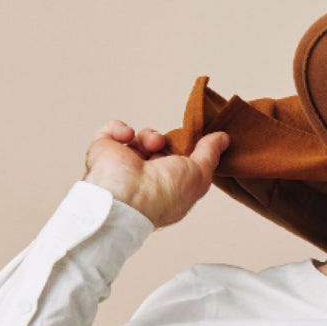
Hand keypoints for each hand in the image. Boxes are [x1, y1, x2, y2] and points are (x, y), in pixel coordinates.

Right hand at [82, 120, 227, 228]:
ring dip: (149, 136)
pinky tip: (127, 137)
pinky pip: (113, 131)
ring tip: (151, 144)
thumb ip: (210, 154)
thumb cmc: (163, 194)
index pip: (177, 164)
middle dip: (168, 142)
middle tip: (169, 145)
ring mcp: (122, 166)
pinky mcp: (104, 152)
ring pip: (140, 139)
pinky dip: (120, 129)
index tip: (195, 141)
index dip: (185, 150)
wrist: (125, 196)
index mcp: (165, 189)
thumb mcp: (199, 174)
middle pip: (160, 149)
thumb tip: (222, 139)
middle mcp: (143, 179)